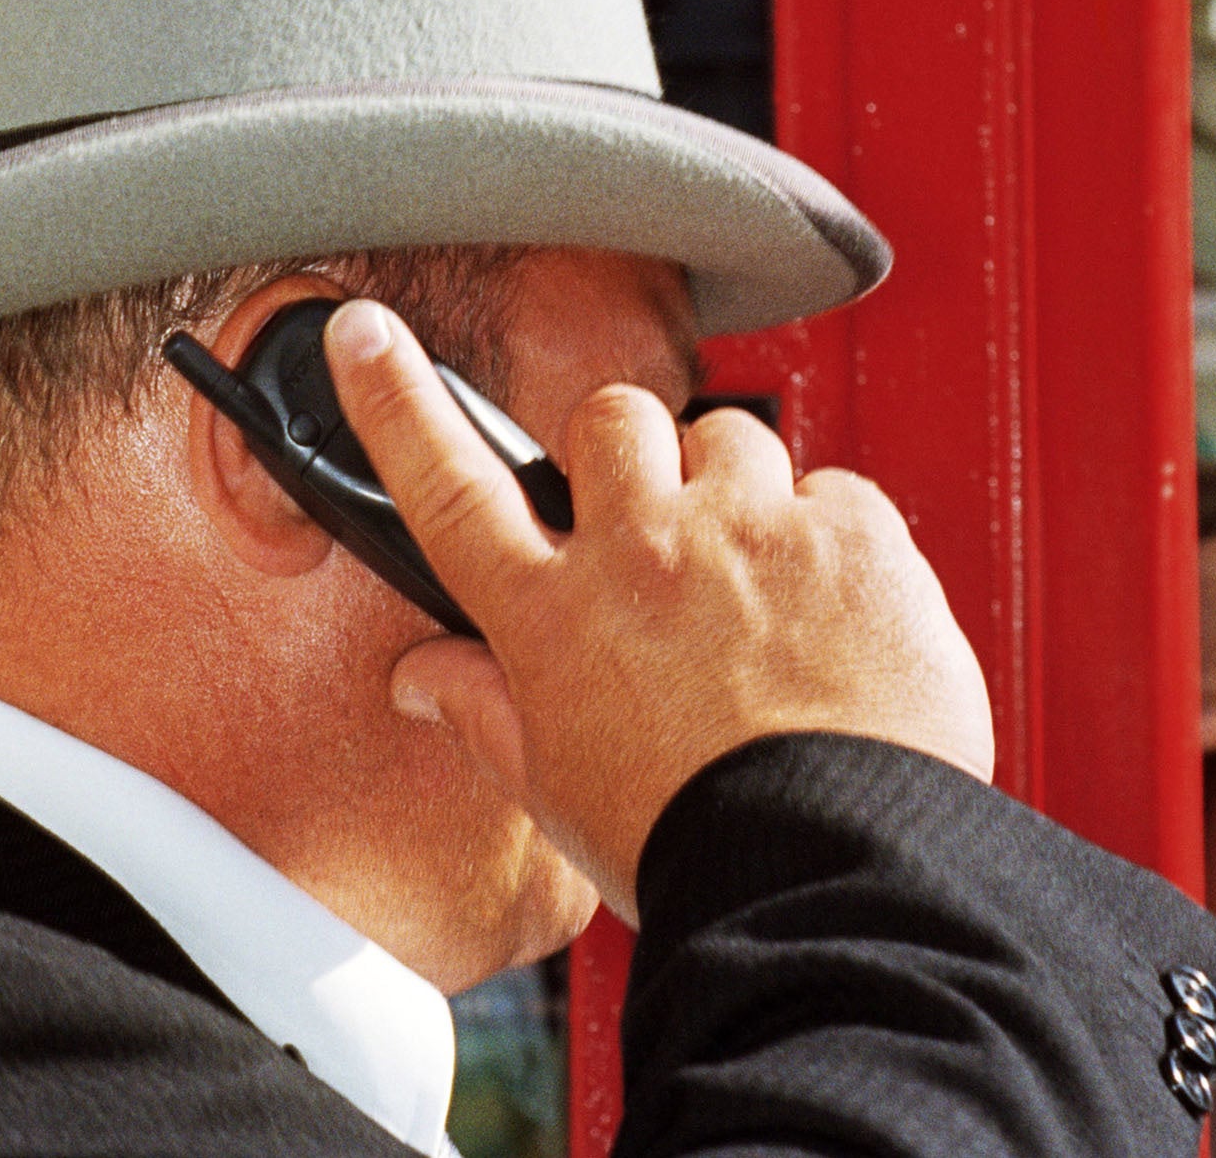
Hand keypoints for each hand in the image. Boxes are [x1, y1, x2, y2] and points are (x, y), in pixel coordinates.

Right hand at [326, 300, 993, 923]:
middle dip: (631, 456)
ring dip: (738, 492)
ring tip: (763, 584)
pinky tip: (841, 617)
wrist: (827, 881)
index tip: (363, 332)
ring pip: (728, 438)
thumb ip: (484, 712)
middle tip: (662, 524)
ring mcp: (749, 534)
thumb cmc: (689, 844)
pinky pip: (837, 489)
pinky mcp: (853, 537)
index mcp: (553, 617)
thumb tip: (420, 676)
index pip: (448, 485)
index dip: (396, 401)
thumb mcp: (558, 791)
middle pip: (609, 421)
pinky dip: (838, 540)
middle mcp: (642, 553)